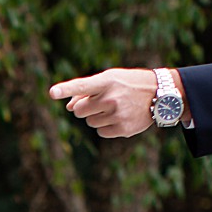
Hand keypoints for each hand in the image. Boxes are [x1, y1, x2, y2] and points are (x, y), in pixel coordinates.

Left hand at [47, 68, 163, 138]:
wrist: (160, 94)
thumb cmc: (128, 84)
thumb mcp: (109, 79)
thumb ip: (86, 90)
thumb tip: (69, 108)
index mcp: (107, 81)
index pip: (82, 85)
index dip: (66, 89)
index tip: (52, 93)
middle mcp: (112, 98)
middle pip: (79, 111)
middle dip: (85, 107)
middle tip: (101, 101)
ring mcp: (118, 114)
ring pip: (90, 122)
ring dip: (96, 116)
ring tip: (114, 107)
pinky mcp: (123, 129)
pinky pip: (101, 132)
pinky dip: (106, 126)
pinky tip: (119, 117)